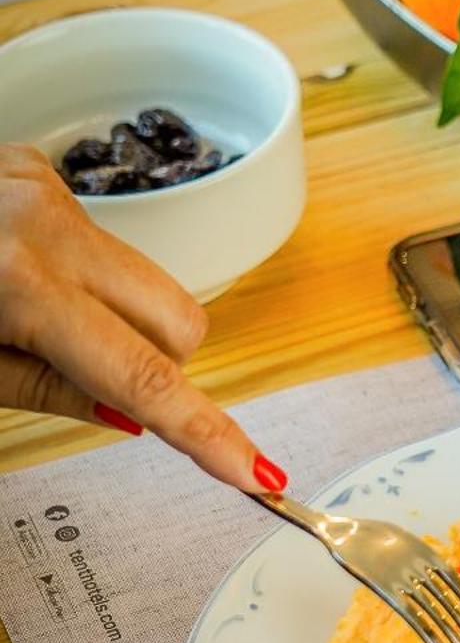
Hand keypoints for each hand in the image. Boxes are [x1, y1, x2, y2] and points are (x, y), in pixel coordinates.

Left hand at [0, 144, 285, 490]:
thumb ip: (48, 389)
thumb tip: (133, 412)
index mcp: (19, 284)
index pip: (141, 375)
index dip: (202, 430)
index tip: (253, 472)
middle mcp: (47, 224)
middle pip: (180, 321)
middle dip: (158, 363)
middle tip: (83, 378)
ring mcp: (48, 188)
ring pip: (149, 282)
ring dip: (118, 319)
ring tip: (31, 320)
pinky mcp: (42, 170)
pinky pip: (105, 243)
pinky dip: (83, 277)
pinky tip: (17, 277)